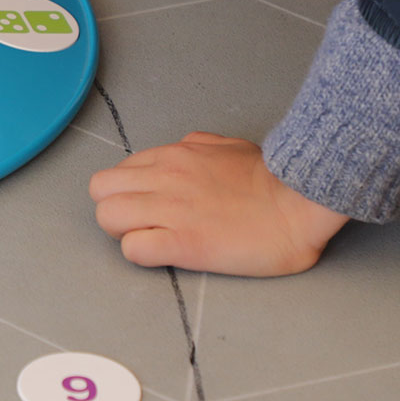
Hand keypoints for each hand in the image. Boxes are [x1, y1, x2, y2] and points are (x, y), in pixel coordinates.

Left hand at [89, 132, 348, 275]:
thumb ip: (199, 147)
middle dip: (114, 210)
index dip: (127, 194)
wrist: (299, 204)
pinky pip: (133, 249)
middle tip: (140, 224)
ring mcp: (170, 210)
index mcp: (173, 156)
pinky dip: (141, 254)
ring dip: (123, 232)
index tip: (146, 207)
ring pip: (107, 217)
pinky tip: (165, 254)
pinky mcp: (183, 244)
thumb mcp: (228, 146)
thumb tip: (186, 151)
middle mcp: (164, 178)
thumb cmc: (273, 178)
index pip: (118, 173)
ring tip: (152, 240)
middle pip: (100, 192)